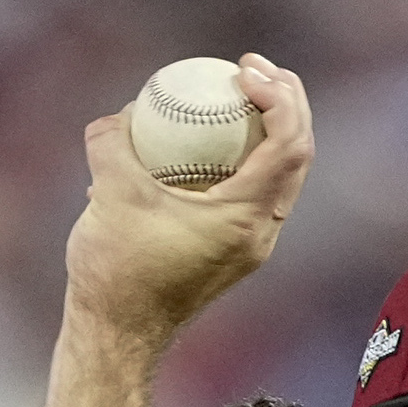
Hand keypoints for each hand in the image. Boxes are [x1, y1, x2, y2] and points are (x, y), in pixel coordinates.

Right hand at [64, 54, 311, 346]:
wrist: (116, 337)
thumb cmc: (117, 274)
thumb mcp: (109, 194)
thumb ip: (113, 142)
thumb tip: (122, 115)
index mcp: (244, 218)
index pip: (289, 143)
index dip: (279, 96)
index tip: (243, 72)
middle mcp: (258, 234)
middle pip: (297, 154)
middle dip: (286, 101)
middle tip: (251, 69)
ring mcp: (248, 246)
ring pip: (280, 176)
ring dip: (269, 129)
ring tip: (239, 95)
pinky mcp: (230, 252)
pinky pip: (252, 193)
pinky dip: (242, 158)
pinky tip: (205, 141)